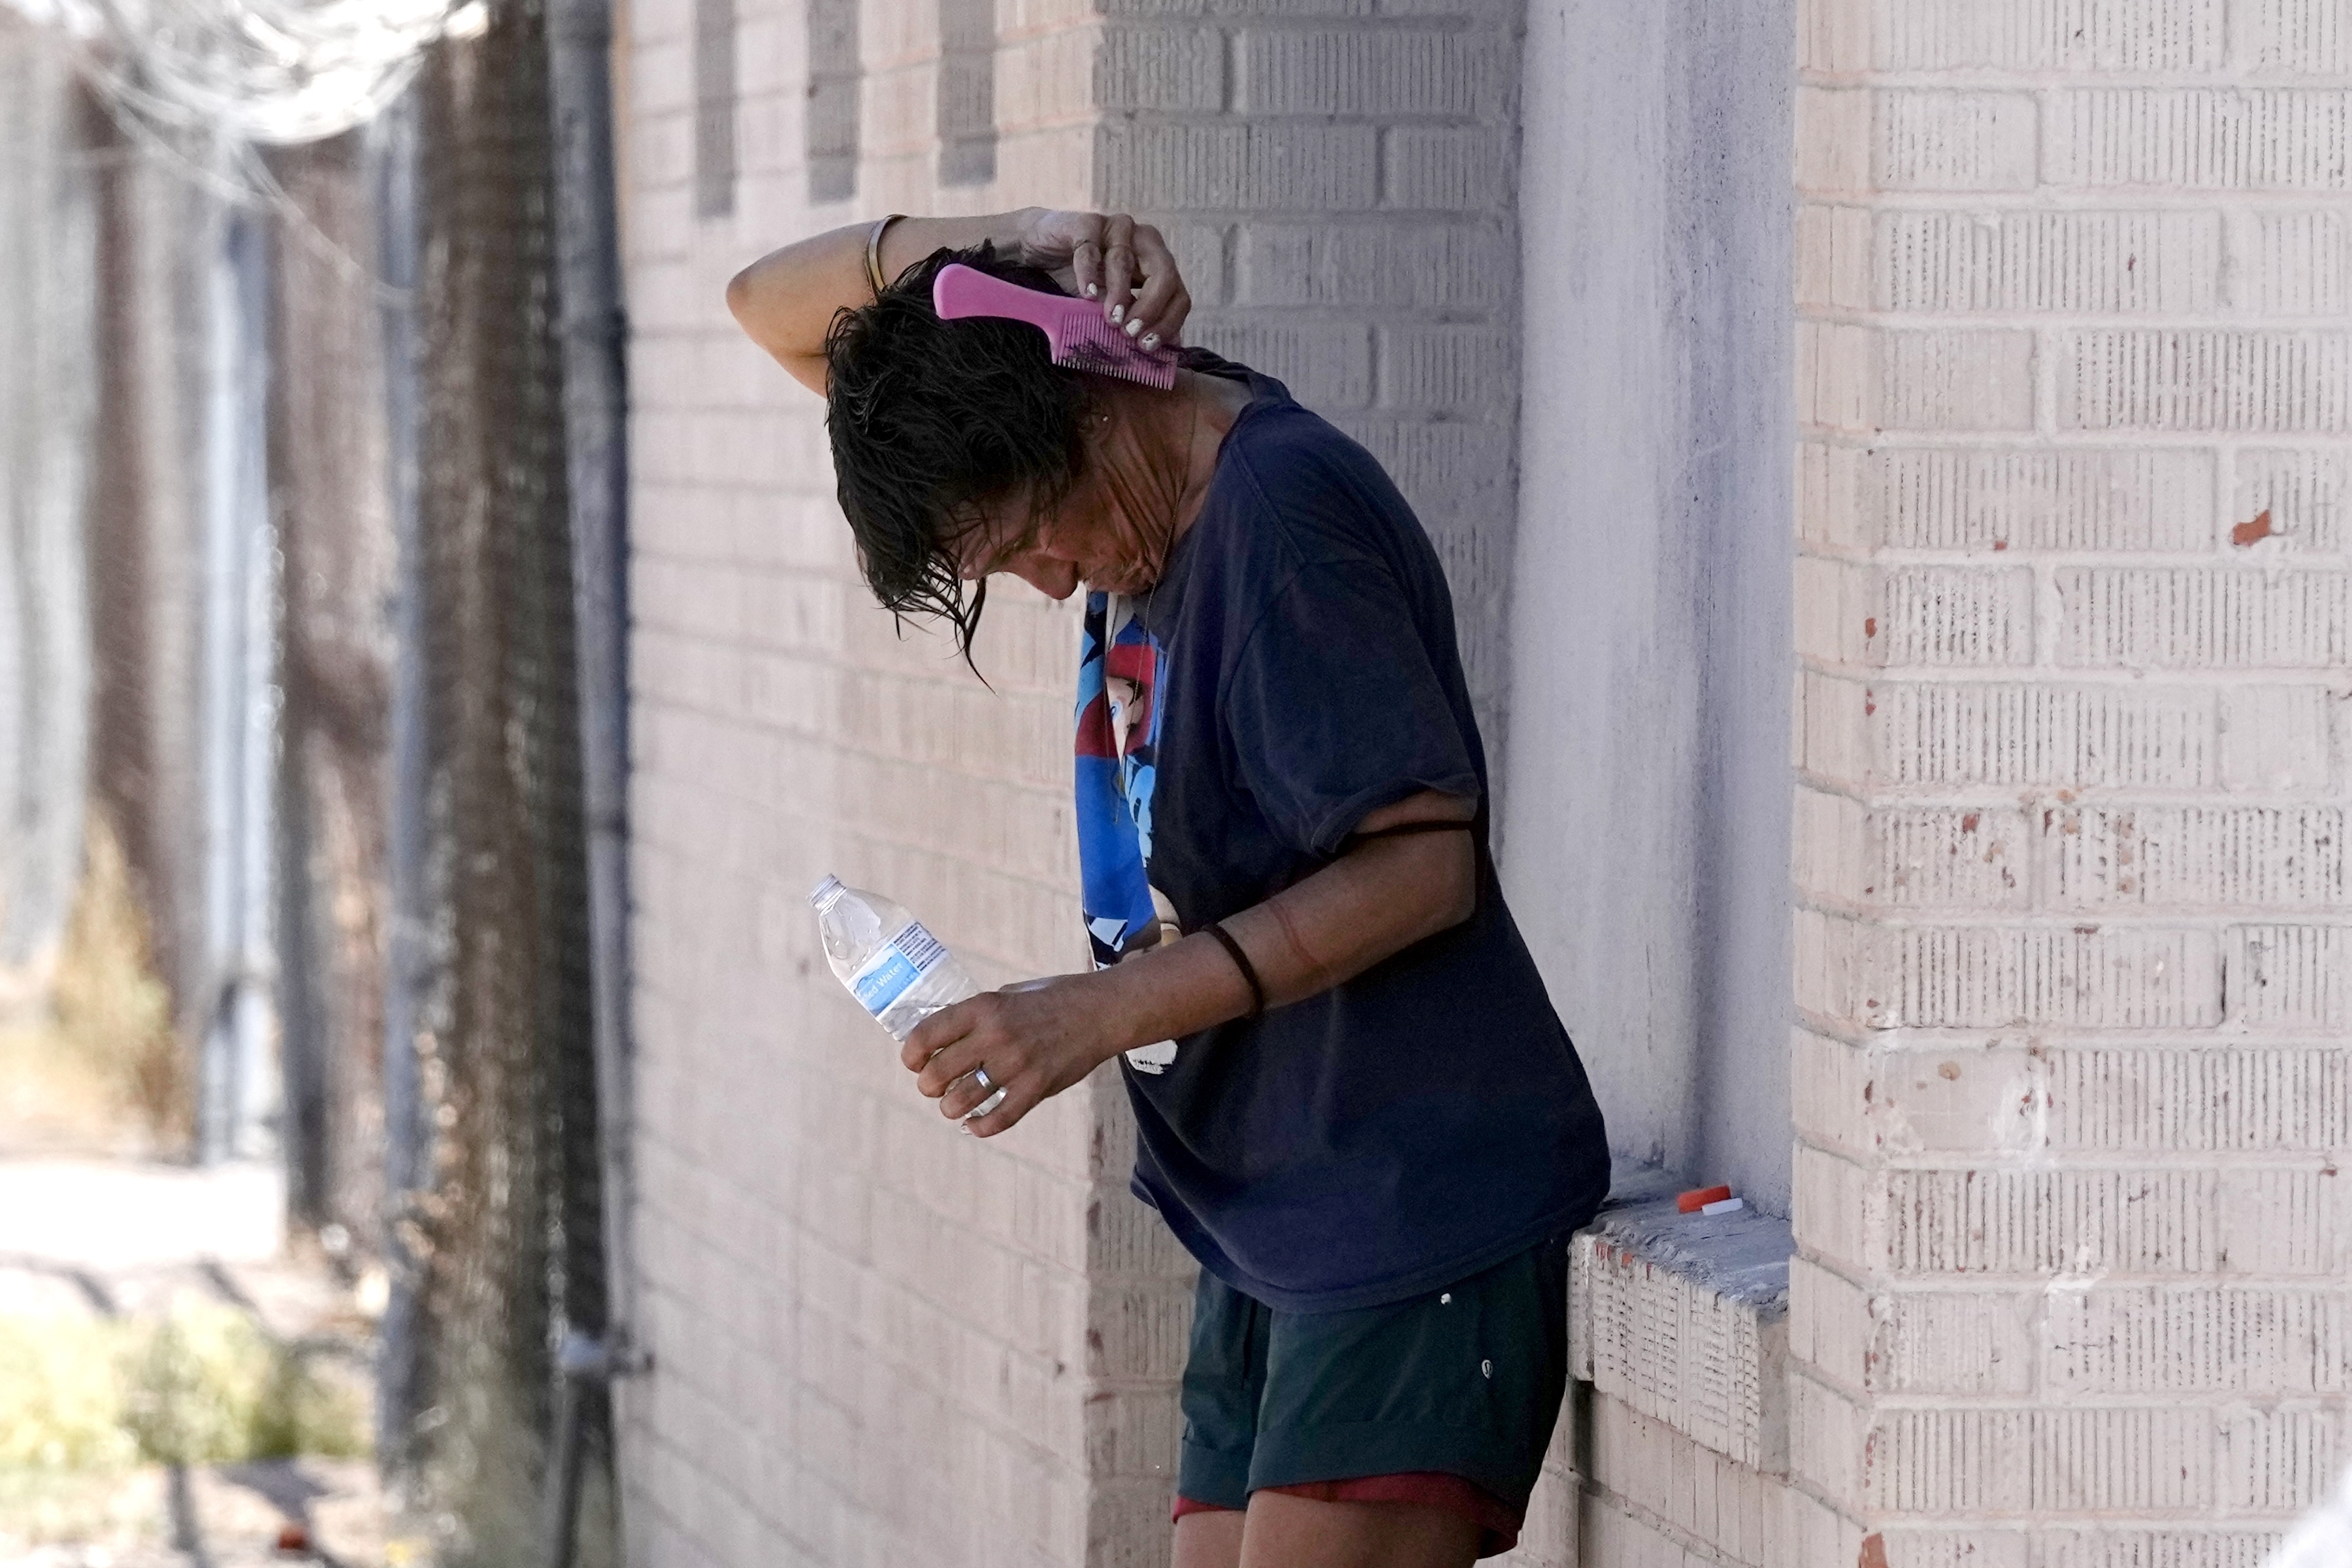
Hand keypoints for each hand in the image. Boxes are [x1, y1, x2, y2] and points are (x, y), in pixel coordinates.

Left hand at [900, 974, 1123, 1136]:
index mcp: (983, 1008)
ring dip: (950, 1108)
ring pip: (960, 1102)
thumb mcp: (1008, 994)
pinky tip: (974, 1124)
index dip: (911, 1055)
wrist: (1099, 1012)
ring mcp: (1016, 1065)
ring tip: (954, 1104)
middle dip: (929, 1085)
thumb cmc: (1052, 999)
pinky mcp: (1036, 1089)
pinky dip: (979, 1127)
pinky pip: (997, 1120)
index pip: (926, 1036)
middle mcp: (995, 1036)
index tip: (914, 1062)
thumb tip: (944, 1039)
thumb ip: (978, 1017)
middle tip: (935, 1086)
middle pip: (937, 1074)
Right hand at [1013, 210, 1193, 352]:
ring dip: (1119, 292)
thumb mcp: (1114, 308)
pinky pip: (1089, 249)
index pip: (1179, 294)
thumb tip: (1166, 351)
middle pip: (1163, 273)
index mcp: (1158, 265)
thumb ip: (1137, 323)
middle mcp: (1145, 242)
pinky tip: (1087, 294)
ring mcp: (1118, 228)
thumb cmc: (1084, 284)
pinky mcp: (1087, 223)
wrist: (1043, 254)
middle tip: (1130, 333)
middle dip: (1150, 307)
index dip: (1167, 322)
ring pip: (1125, 260)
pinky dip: (1088, 273)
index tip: (1146, 346)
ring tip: (1110, 319)